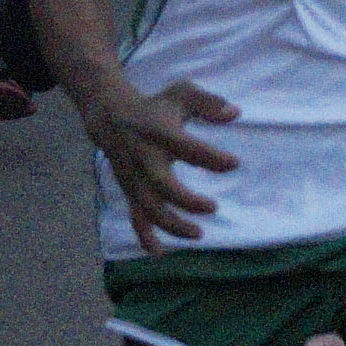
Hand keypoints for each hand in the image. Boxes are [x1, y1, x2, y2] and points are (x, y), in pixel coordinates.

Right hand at [78, 75, 241, 248]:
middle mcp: (144, 158)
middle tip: (213, 207)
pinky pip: (134, 216)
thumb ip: (208, 102)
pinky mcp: (128, 190)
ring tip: (199, 233)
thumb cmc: (155, 107)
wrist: (109, 117)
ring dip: (171, 225)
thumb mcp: (181, 93)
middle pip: (162, 186)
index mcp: (159, 132)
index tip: (234, 164)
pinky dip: (145, 236)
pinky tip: (161, 252)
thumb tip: (235, 113)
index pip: (187, 148)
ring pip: (148, 208)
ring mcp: (133, 177)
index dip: (210, 158)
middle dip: (186, 201)